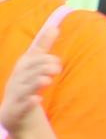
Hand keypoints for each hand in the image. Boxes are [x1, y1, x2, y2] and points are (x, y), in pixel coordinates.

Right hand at [0, 14, 61, 132]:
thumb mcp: (34, 65)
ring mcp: (17, 93)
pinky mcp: (18, 108)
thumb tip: (55, 27)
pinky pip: (23, 104)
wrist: (14, 111)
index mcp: (23, 67)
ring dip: (36, 82)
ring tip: (47, 80)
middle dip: (41, 69)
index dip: (43, 58)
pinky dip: (29, 101)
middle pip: (29, 72)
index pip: (32, 59)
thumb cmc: (26, 83)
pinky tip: (37, 99)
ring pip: (26, 87)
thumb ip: (43, 47)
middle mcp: (19, 78)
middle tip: (56, 67)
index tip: (57, 60)